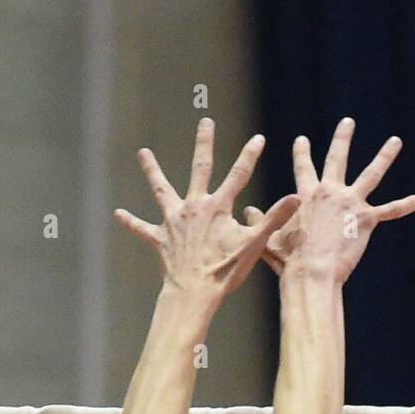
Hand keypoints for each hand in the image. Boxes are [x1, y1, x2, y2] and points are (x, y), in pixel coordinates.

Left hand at [114, 117, 298, 302]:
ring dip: (152, 170)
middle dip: (204, 144)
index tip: (258, 138)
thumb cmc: (224, 271)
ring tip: (143, 153)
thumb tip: (296, 199)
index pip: (239, 175)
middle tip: (205, 122)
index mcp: (218, 207)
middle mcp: (194, 206)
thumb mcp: (254, 245)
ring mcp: (174, 221)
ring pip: (162, 189)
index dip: (250, 156)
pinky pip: (142, 228)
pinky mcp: (160, 237)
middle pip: (200, 169)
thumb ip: (274, 219)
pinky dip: (131, 221)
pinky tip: (118, 213)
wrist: (194, 292)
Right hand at [243, 118, 414, 282]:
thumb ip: (260, 222)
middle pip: (337, 159)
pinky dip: (409, 204)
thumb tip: (246, 213)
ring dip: (384, 156)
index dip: (302, 153)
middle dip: (342, 139)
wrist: (311, 273)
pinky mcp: (366, 220)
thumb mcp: (268, 238)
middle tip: (348, 122)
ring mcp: (350, 204)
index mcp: (306, 195)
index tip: (303, 140)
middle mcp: (329, 192)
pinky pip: (392, 210)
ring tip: (395, 141)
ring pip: (371, 174)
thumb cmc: (289, 261)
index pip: (304, 168)